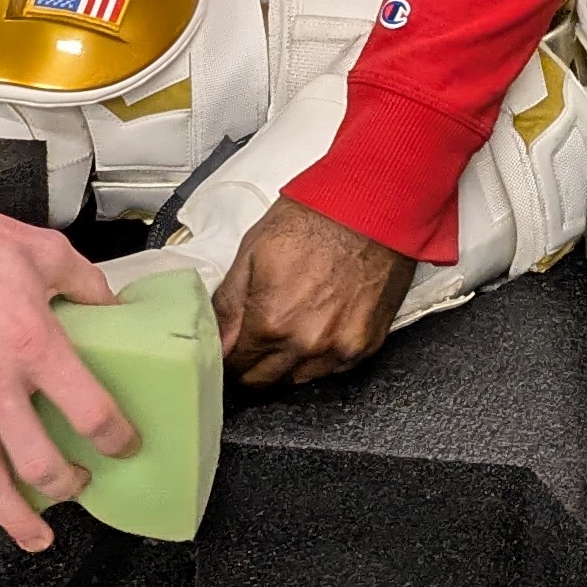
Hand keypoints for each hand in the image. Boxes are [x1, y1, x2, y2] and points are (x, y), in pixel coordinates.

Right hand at [0, 139, 123, 550]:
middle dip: (67, 487)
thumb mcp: (45, 251)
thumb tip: (112, 308)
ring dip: (15, 517)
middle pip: (40, 464)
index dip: (116, 438)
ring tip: (35, 536)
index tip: (124, 444)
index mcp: (35, 343)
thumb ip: (86, 285)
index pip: (90, 412)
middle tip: (80, 487)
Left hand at [215, 196, 412, 388]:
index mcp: (271, 319)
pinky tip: (317, 326)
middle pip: (264, 381)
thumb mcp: (252, 251)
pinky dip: (319, 357)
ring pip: (297, 380)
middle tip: (252, 341)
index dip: (227, 357)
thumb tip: (215, 336)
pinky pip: (332, 369)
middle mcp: (305, 343)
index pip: (235, 365)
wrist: (371, 206)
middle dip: (252, 364)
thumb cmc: (315, 218)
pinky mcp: (365, 345)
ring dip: (285, 363)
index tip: (228, 349)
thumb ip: (229, 304)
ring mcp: (339, 348)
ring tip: (288, 327)